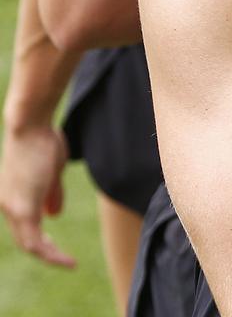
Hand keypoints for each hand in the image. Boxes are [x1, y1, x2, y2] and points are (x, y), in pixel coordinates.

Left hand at [0, 122, 74, 266]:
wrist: (30, 125)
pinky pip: (34, 241)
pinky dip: (51, 254)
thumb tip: (54, 215)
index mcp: (12, 196)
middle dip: (46, 252)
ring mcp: (12, 208)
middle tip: (65, 260)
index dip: (42, 241)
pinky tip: (66, 259)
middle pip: (24, 239)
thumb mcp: (50, 172)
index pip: (24, 227)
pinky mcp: (22, 208)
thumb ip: (51, 194)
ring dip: (50, 256)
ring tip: (68, 263)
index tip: (58, 248)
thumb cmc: (42, 141)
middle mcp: (6, 205)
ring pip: (29, 244)